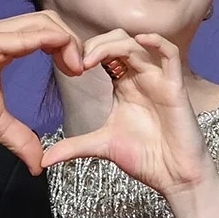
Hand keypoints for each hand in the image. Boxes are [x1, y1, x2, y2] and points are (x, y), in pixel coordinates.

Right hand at [0, 11, 83, 173]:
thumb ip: (19, 137)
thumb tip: (38, 162)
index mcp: (1, 46)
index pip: (45, 33)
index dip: (68, 48)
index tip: (78, 75)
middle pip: (50, 21)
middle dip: (75, 42)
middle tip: (84, 71)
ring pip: (44, 23)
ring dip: (69, 42)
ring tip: (77, 68)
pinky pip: (27, 35)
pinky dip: (53, 44)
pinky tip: (64, 64)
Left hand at [41, 30, 214, 199]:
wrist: (173, 177)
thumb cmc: (145, 158)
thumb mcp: (101, 146)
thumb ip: (73, 147)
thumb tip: (43, 160)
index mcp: (124, 85)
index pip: (105, 53)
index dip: (86, 52)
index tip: (68, 66)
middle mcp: (141, 77)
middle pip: (119, 41)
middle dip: (96, 44)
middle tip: (79, 61)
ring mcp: (159, 80)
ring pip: (138, 44)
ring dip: (113, 45)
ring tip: (92, 59)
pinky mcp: (175, 87)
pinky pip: (171, 55)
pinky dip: (157, 42)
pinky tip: (140, 41)